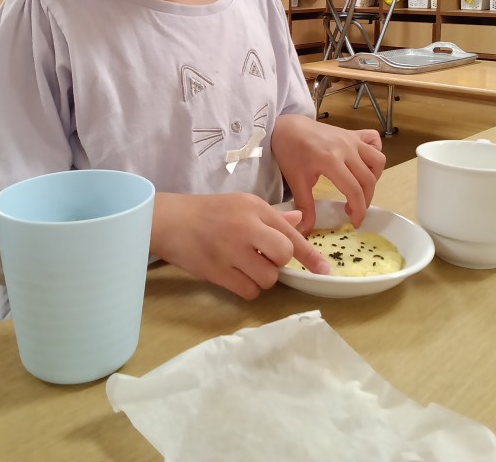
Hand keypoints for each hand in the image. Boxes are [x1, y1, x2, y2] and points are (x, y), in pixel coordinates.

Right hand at [150, 191, 329, 298]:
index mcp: (255, 208)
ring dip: (261, 277)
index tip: (324, 270)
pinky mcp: (218, 271)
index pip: (290, 233)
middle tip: (261, 257)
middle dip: (278, 262)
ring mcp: (232, 250)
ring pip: (268, 277)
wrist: (170, 220)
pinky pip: (249, 291)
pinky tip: (233, 274)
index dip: (310, 255)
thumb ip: (272, 216)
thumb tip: (299, 219)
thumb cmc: (208, 211)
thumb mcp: (241, 204)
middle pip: (283, 255)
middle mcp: (246, 227)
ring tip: (243, 265)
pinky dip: (246, 287)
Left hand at [271, 114, 385, 232]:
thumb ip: (305, 205)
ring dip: (373, 178)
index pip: (354, 190)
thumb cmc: (289, 152)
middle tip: (353, 211)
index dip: (358, 210)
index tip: (354, 223)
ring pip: (377, 160)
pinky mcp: (353, 133)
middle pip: (368, 179)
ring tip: (359, 188)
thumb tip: (307, 230)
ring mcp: (351, 139)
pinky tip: (363, 165)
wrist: (287, 126)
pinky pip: (374, 141)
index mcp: (330, 161)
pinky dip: (374, 154)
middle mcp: (346, 148)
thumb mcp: (296, 180)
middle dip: (365, 200)